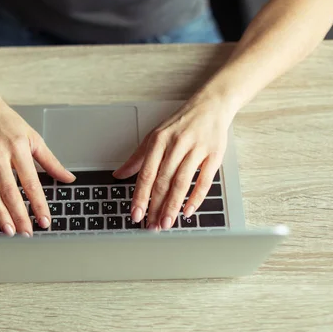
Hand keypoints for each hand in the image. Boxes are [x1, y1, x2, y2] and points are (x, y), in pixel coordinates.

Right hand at [0, 92, 74, 236]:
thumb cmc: (6, 121)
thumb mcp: (33, 136)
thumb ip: (51, 161)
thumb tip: (68, 178)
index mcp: (17, 148)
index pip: (31, 182)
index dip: (38, 204)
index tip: (45, 221)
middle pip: (9, 191)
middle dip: (18, 215)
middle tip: (26, 233)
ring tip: (9, 230)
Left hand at [113, 95, 232, 230]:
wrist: (211, 105)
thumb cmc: (180, 123)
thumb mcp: (155, 136)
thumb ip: (137, 158)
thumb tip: (118, 174)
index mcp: (159, 140)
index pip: (147, 173)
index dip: (140, 196)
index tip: (136, 214)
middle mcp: (177, 144)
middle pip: (163, 181)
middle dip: (156, 206)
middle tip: (151, 226)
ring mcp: (196, 149)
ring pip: (182, 182)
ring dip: (173, 206)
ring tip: (166, 222)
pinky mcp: (214, 155)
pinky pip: (204, 181)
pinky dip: (196, 198)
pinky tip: (188, 211)